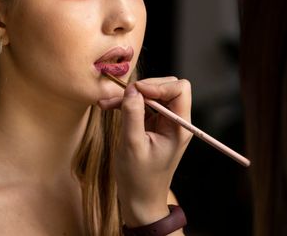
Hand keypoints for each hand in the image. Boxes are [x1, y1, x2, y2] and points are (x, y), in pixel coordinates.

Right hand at [97, 77, 192, 226]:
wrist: (140, 200)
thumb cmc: (139, 178)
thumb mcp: (132, 145)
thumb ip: (132, 114)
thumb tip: (132, 89)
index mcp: (179, 127)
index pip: (180, 89)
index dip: (159, 85)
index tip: (137, 92)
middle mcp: (175, 121)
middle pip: (167, 87)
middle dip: (144, 88)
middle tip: (122, 97)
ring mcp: (164, 122)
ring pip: (152, 94)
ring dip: (131, 96)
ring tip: (107, 103)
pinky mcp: (153, 125)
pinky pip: (143, 105)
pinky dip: (127, 104)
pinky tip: (108, 107)